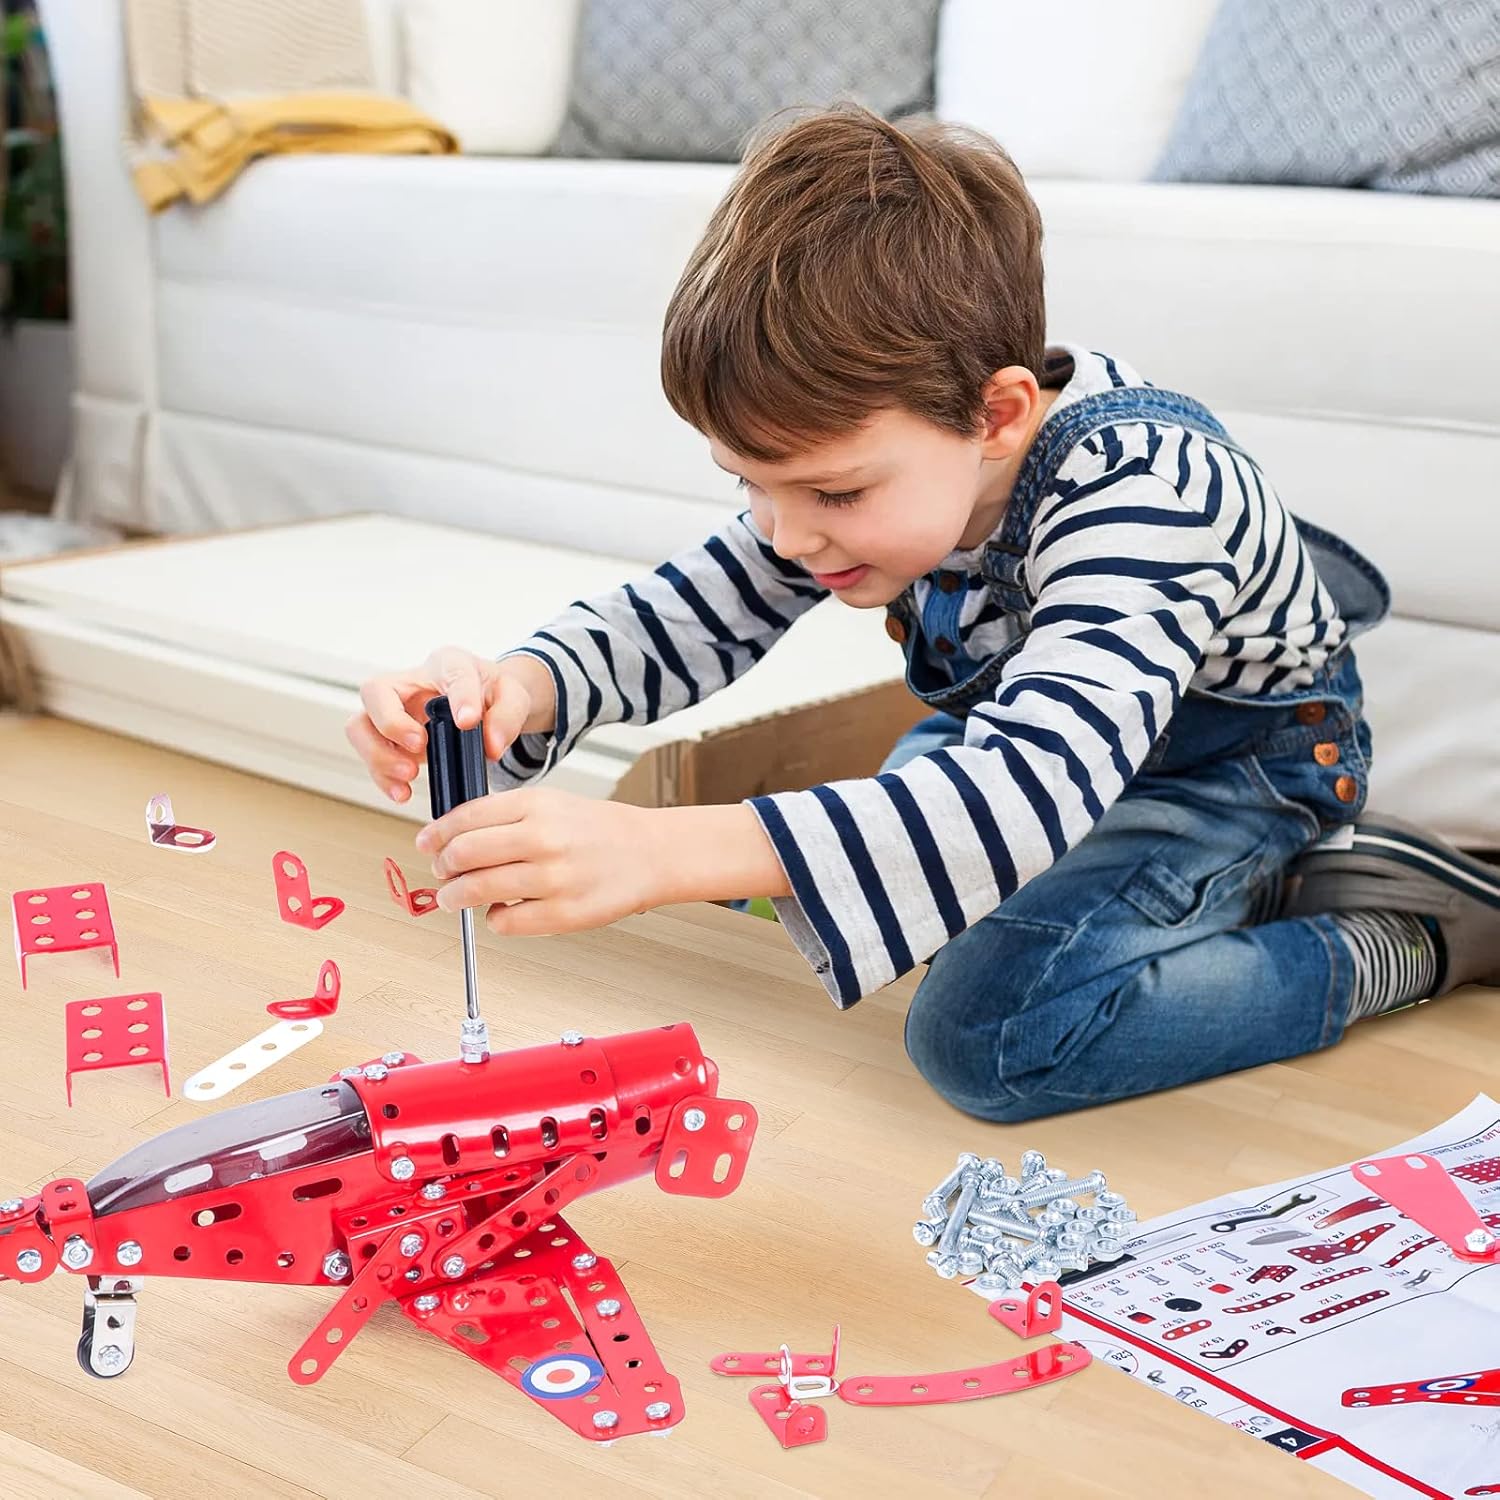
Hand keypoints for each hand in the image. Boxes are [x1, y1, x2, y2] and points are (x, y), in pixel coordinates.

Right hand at [346, 646, 555, 803]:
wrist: (484, 704)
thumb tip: (492, 747)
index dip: (459, 696)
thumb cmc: (491, 694)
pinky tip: (403, 792)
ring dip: (378, 755)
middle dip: (391, 723)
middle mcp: (410, 682)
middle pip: (374, 691)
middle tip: (420, 746)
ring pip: (359, 726)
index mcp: (449, 663)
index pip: (450, 670)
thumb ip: (508, 717)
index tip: (469, 722)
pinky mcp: (390, 739)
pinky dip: (382, 777)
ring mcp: (393, 711)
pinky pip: (370, 755)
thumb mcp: (513, 698)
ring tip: (408, 776)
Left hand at [416, 786, 667, 934]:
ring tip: (455, 898)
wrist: (650, 853)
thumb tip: (452, 836)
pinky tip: (501, 911)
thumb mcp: (552, 803)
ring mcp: (553, 879)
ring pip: (477, 890)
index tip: (427, 843)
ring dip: (455, 897)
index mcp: (537, 805)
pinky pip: (505, 923)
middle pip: (464, 854)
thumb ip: (505, 815)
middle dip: (443, 866)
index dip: (436, 833)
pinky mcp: (562, 915)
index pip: (466, 817)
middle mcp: (543, 838)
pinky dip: (494, 920)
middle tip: (442, 871)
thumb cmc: (600, 830)